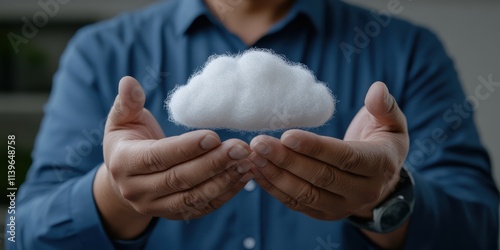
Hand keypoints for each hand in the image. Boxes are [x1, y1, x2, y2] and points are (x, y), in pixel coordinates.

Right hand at [94, 77, 254, 238]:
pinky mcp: (175, 214)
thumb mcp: (122, 119)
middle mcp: (137, 190)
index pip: (158, 157)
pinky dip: (226, 193)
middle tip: (241, 148)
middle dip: (213, 163)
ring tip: (248, 162)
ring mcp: (156, 206)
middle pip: (179, 179)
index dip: (186, 148)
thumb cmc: (128, 140)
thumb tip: (129, 81)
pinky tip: (244, 176)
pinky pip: (203, 207)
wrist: (124, 178)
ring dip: (224, 180)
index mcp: (124, 163)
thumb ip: (127, 102)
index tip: (214, 136)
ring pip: (194, 197)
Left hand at [248, 82, 408, 219]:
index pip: (345, 158)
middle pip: (321, 177)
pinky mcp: (325, 213)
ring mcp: (343, 206)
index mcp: (380, 165)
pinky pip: (297, 203)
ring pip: (306, 194)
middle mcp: (363, 191)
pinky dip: (275, 188)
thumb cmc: (382, 142)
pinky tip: (257, 171)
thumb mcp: (392, 123)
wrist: (383, 178)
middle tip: (260, 143)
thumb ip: (385, 107)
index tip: (287, 135)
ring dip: (276, 175)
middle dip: (287, 160)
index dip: (315, 148)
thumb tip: (377, 88)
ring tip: (253, 156)